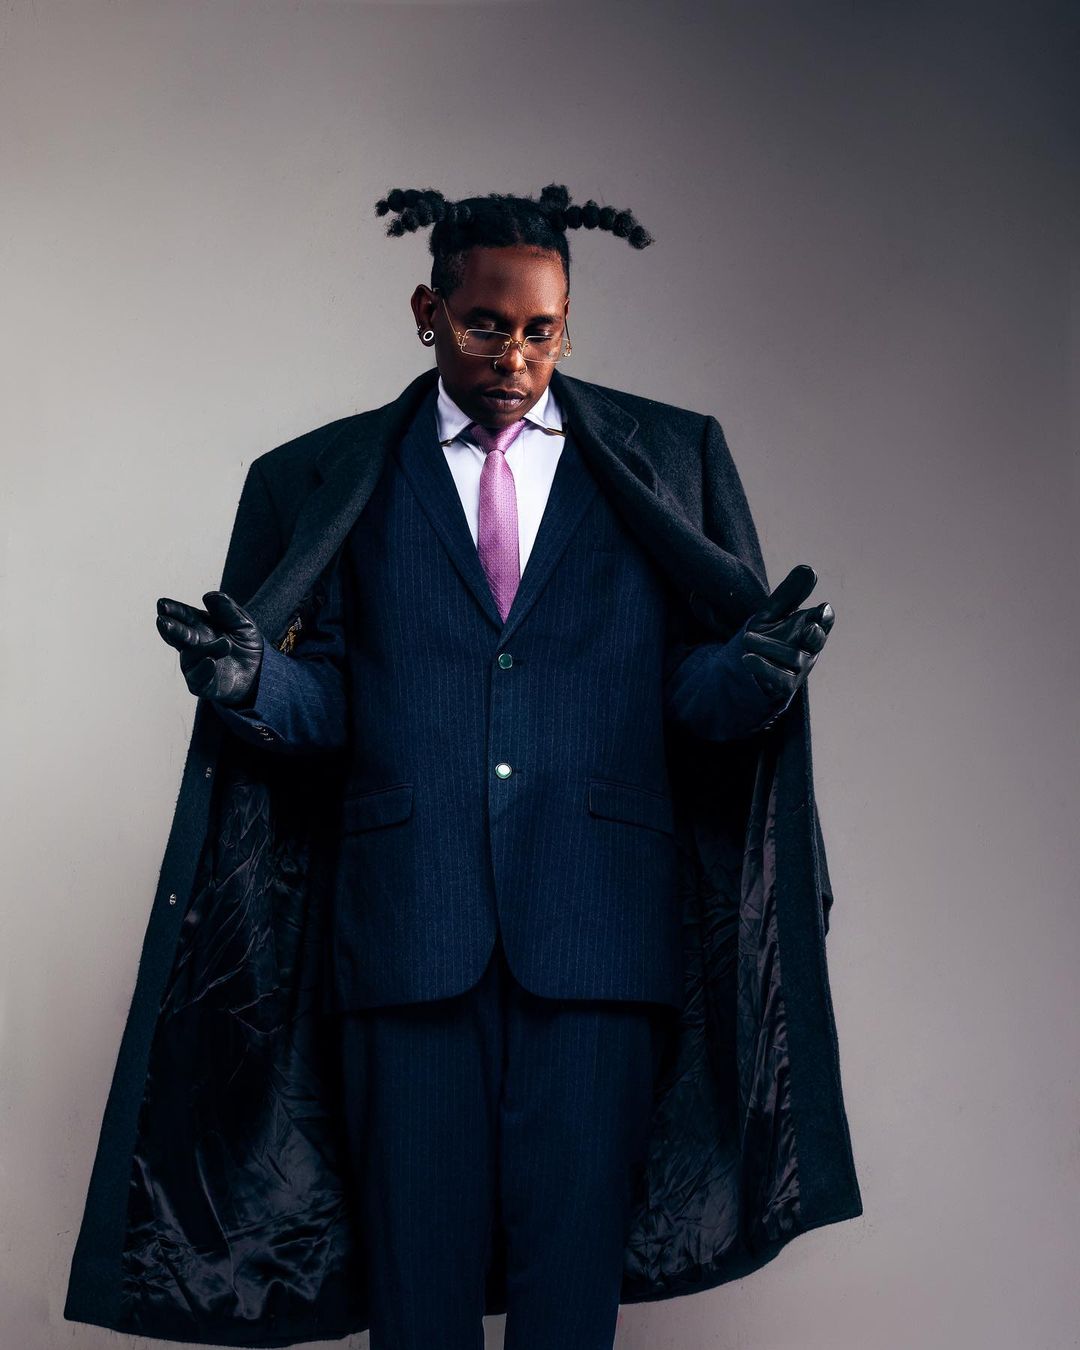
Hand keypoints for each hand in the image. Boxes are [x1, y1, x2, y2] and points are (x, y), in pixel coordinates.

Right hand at [156, 591, 264, 705]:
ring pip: (190, 656)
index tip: (163, 604)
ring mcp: (196, 665)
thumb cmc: (247, 644)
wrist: (260, 672)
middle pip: (178, 636)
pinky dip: (202, 670)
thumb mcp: (244, 624)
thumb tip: (209, 595)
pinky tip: (210, 662)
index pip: (183, 616)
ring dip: (205, 649)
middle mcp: (194, 645)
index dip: (173, 610)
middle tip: (163, 622)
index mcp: (200, 626)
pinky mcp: (202, 684)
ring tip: (225, 644)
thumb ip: (228, 611)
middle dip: (170, 629)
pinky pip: (197, 679)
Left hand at [740, 564, 833, 707]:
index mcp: (810, 627)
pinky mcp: (785, 686)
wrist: (745, 667)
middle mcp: (808, 648)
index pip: (823, 621)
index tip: (822, 609)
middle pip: (817, 642)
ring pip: (793, 657)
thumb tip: (808, 568)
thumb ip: (789, 595)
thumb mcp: (772, 613)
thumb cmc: (767, 636)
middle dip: (815, 635)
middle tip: (809, 627)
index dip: (824, 616)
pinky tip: (747, 659)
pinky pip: (780, 679)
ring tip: (747, 638)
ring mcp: (799, 669)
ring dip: (769, 646)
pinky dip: (764, 668)